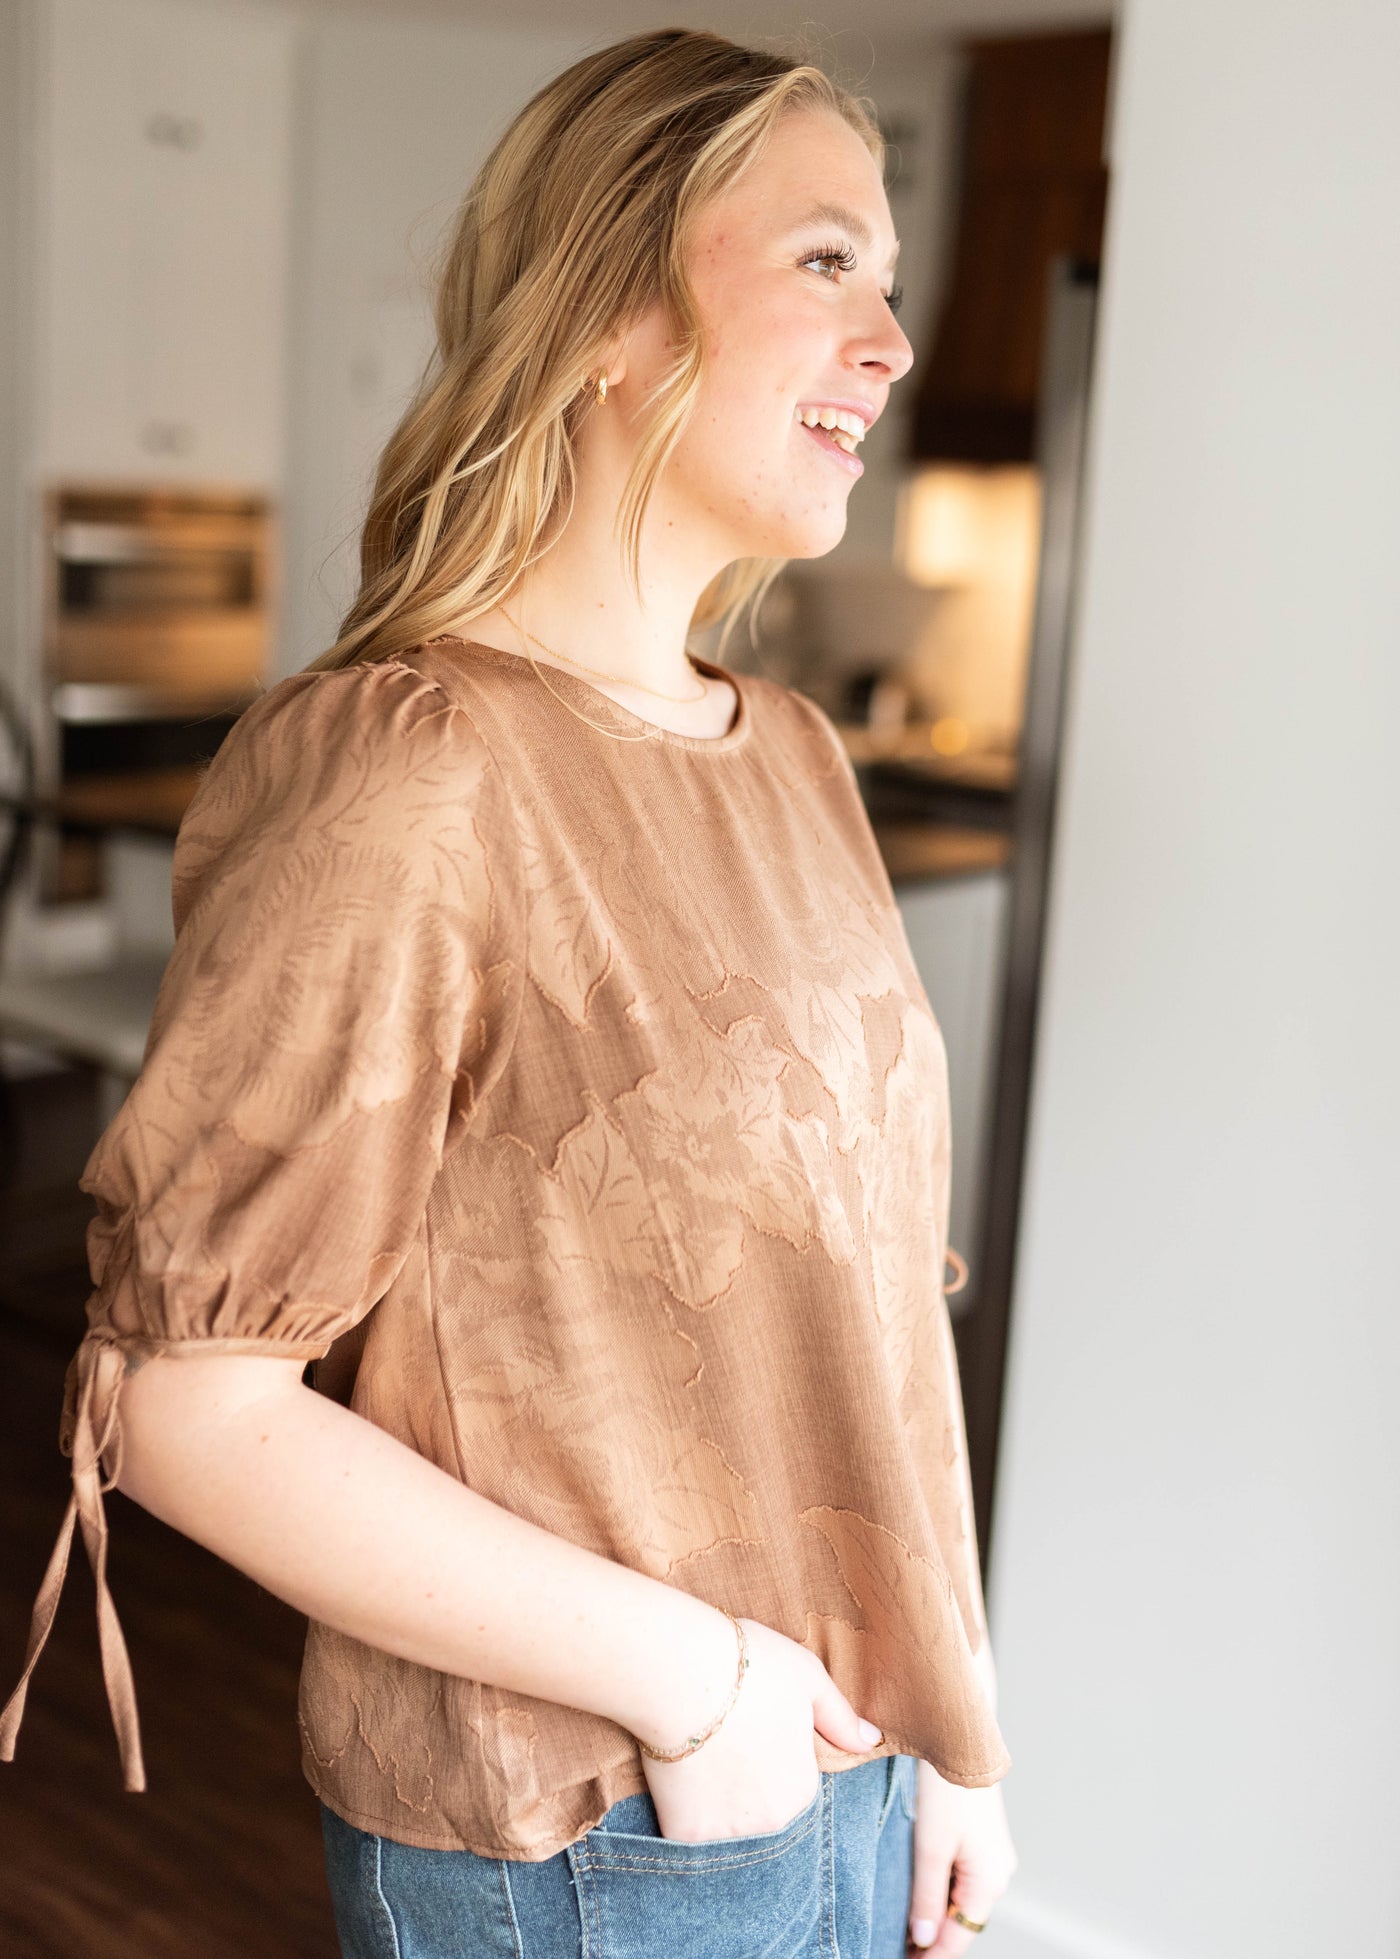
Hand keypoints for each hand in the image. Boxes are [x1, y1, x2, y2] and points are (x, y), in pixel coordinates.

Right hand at [639, 1617, 882, 1842]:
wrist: (680, 1671)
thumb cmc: (748, 1666)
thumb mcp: (807, 1677)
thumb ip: (840, 1717)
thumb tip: (870, 1742)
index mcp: (803, 1787)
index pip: (793, 1789)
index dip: (771, 1763)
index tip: (750, 1738)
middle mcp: (773, 1822)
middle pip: (762, 1817)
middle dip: (747, 1793)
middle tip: (721, 1753)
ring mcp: (729, 1834)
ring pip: (727, 1834)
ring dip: (717, 1813)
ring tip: (699, 1769)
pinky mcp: (685, 1837)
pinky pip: (689, 1843)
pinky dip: (684, 1821)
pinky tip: (675, 1787)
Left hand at [906, 1759, 1016, 1953]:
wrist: (962, 1738)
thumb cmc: (947, 1790)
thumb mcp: (930, 1848)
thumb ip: (927, 1897)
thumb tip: (924, 1938)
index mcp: (990, 1881)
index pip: (960, 1938)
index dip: (932, 1957)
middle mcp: (998, 1873)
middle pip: (964, 1923)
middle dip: (934, 1938)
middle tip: (897, 1944)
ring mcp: (993, 1856)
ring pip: (963, 1900)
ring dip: (938, 1913)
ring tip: (903, 1924)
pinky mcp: (984, 1841)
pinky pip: (964, 1878)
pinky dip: (943, 1890)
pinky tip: (921, 1890)